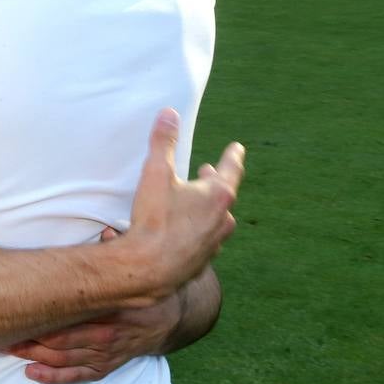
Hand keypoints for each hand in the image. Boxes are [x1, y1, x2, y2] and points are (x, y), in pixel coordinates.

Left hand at [4, 229, 184, 383]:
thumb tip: (105, 233)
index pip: (69, 314)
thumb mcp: (133, 267)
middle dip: (30, 340)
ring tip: (10, 350)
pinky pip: (78, 375)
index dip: (41, 315)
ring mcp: (107, 352)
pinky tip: (32, 372)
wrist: (169, 319)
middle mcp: (107, 333)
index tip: (17, 310)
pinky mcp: (107, 365)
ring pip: (64, 359)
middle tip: (4, 334)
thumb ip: (115, 249)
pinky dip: (55, 376)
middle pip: (60, 341)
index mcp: (111, 306)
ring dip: (35, 356)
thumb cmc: (141, 289)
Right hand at [116, 108, 243, 306]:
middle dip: (215, 181)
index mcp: (217, 196)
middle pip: (224, 195)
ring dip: (207, 208)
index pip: (231, 168)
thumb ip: (163, 142)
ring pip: (216, 220)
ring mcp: (213, 244)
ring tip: (194, 202)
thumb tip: (169, 113)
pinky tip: (183, 231)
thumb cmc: (153, 221)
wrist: (146, 270)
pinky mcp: (201, 263)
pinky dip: (196, 231)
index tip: (236, 148)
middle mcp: (222, 221)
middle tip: (207, 170)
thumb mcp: (155, 174)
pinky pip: (203, 240)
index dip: (233, 155)